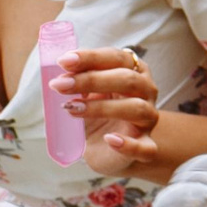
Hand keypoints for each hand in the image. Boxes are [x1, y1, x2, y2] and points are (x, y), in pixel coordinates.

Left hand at [57, 46, 157, 174]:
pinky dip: (128, 144)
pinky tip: (109, 139)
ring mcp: (148, 119)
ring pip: (135, 108)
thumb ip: (76, 83)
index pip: (117, 58)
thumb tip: (58, 75)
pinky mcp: (146, 145)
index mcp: (134, 72)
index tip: (63, 61)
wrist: (109, 149)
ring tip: (72, 109)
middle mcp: (146, 92)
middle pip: (127, 79)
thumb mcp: (85, 95)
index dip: (92, 57)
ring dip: (101, 107)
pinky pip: (145, 147)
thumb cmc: (97, 115)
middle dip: (91, 80)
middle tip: (60, 85)